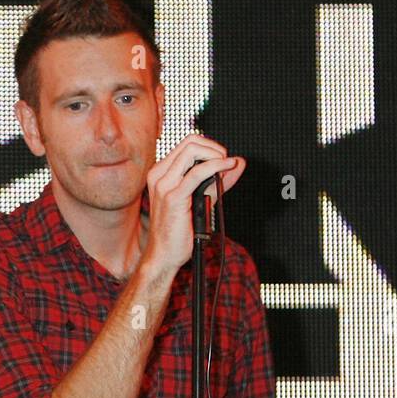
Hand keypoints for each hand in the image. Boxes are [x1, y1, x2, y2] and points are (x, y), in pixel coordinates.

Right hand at [142, 135, 245, 276]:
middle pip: (190, 142)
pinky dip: (216, 166)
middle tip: (227, 161)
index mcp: (161, 174)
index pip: (187, 144)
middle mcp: (159, 176)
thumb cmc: (177, 232)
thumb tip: (238, 163)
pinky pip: (198, 172)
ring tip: (228, 165)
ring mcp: (164, 185)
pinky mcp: (173, 197)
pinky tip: (227, 168)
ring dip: (216, 155)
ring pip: (192, 150)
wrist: (164, 255)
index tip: (223, 160)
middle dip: (215, 147)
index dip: (210, 147)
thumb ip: (217, 181)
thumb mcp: (200, 200)